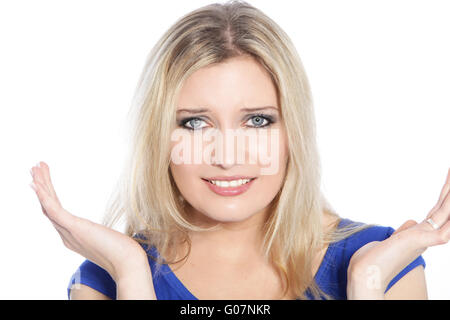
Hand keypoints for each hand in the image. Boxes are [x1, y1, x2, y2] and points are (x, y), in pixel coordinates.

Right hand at [29, 161, 148, 281]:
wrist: (127, 262)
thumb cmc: (123, 250)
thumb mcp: (108, 238)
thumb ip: (102, 234)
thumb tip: (108, 230)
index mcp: (72, 237)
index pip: (55, 213)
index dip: (48, 196)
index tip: (44, 180)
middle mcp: (66, 236)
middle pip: (48, 207)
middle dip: (42, 185)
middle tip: (36, 167)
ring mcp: (69, 233)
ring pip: (48, 206)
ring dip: (41, 185)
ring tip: (36, 167)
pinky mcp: (75, 228)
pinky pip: (55, 210)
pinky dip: (45, 197)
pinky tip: (38, 184)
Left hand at [347, 168, 449, 295]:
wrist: (367, 273)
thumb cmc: (377, 258)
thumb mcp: (395, 238)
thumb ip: (407, 230)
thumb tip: (413, 222)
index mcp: (423, 233)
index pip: (440, 209)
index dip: (446, 194)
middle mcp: (428, 235)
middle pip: (444, 207)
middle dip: (449, 190)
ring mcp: (427, 239)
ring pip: (447, 212)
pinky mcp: (422, 242)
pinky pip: (445, 229)